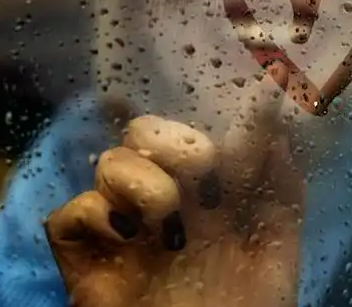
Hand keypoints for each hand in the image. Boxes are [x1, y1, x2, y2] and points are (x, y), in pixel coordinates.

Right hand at [44, 66, 303, 306]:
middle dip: (176, 142)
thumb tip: (278, 119)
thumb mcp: (276, 248)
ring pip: (110, 163)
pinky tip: (128, 237)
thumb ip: (279, 185)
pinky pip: (71, 213)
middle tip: (205, 173)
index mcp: (208, 196)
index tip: (256, 93)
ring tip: (170, 224)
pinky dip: (95, 214)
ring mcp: (122, 229)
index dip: (222, 112)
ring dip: (144, 181)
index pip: (203, 133)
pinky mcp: (85, 259)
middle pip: (145, 132)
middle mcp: (163, 203)